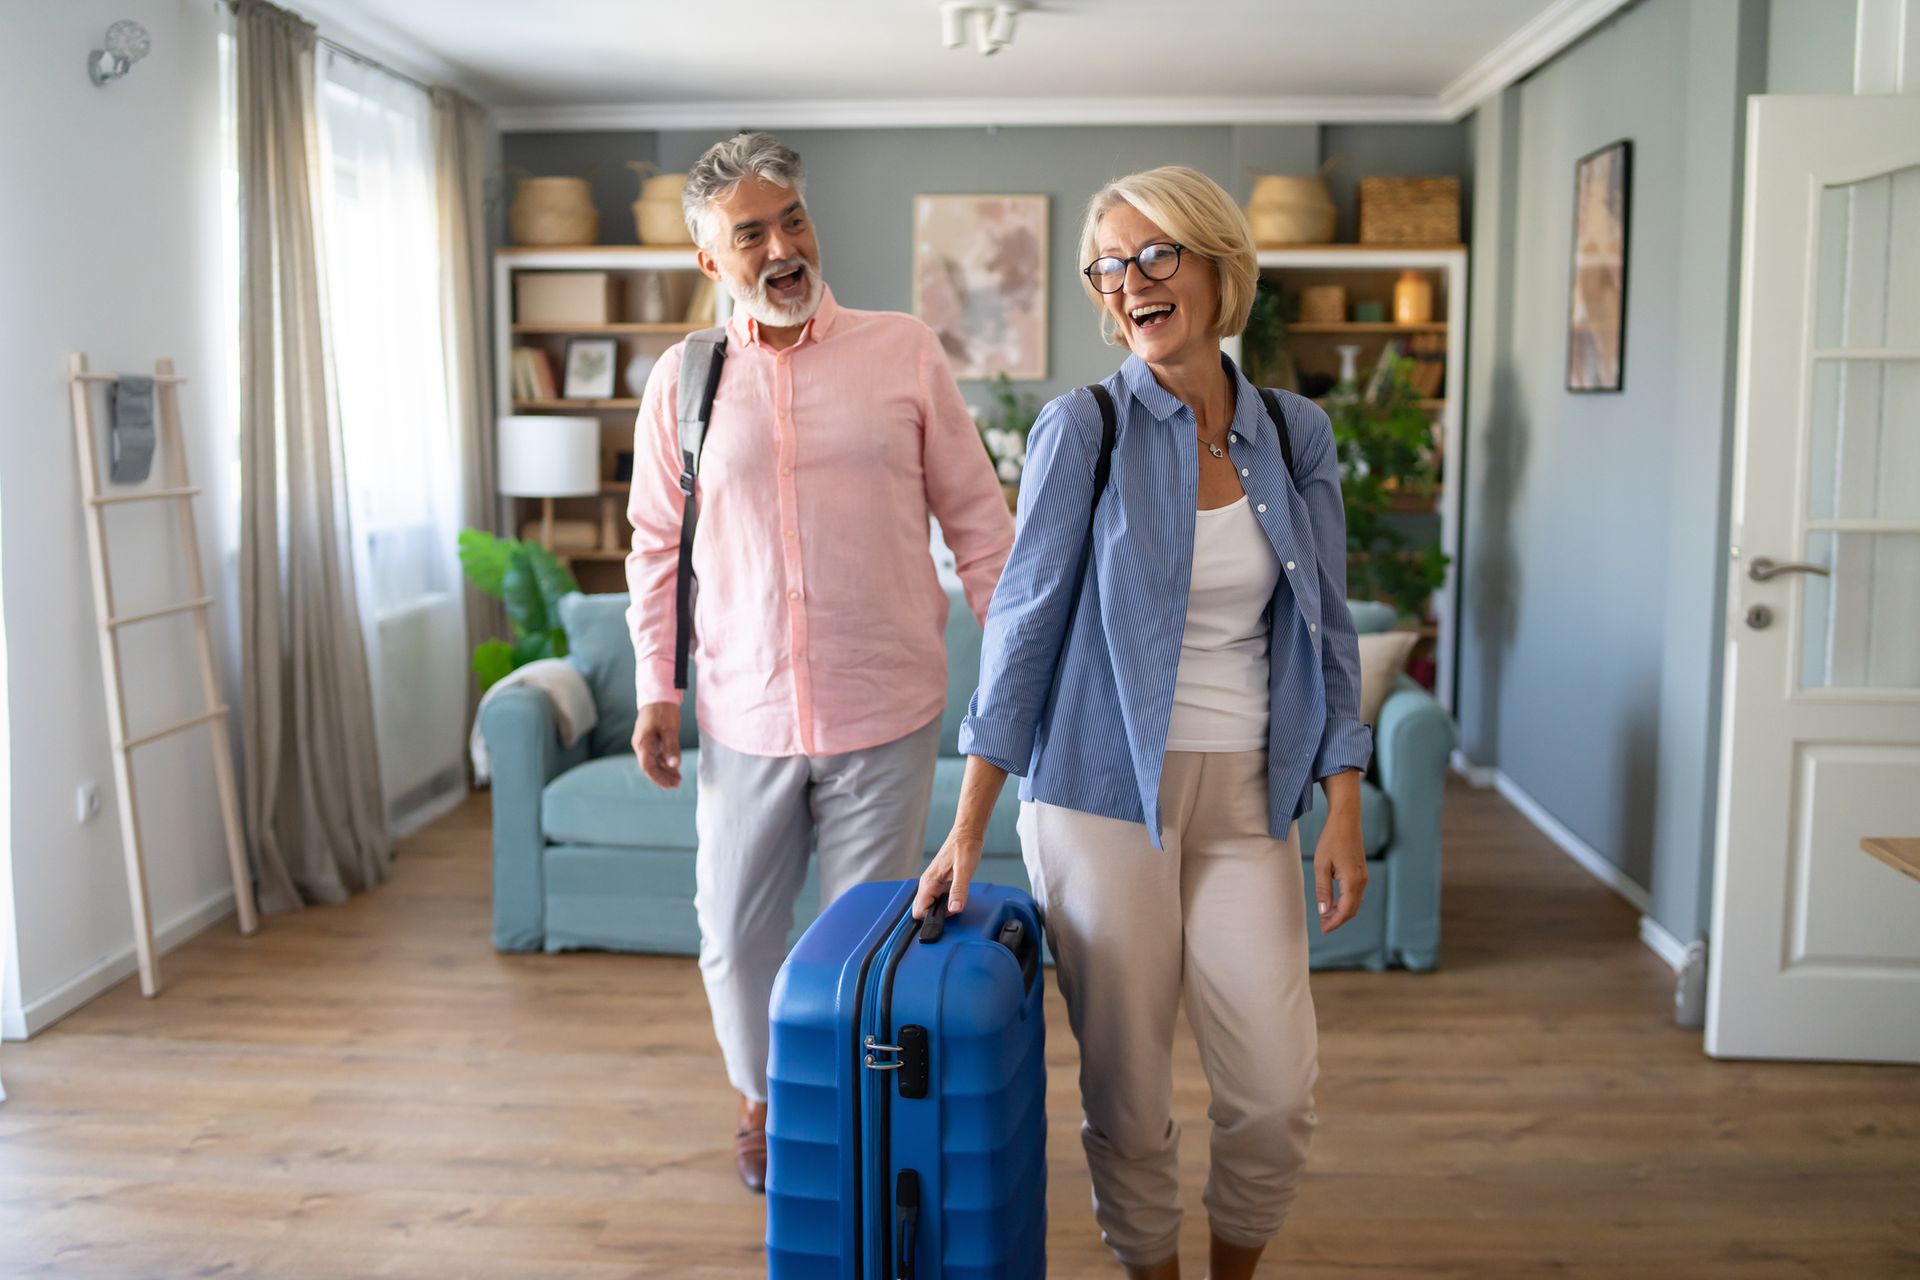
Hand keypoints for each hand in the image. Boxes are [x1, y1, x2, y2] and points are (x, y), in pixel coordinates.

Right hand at [632, 701, 682, 788]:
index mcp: (642, 743)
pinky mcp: (651, 740)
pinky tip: (675, 769)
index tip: (670, 785)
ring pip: (654, 762)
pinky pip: (657, 756)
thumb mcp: (670, 729)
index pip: (647, 767)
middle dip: (663, 777)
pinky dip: (665, 763)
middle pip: (650, 767)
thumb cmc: (663, 710)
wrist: (658, 694)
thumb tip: (674, 765)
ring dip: (665, 772)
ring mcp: (646, 743)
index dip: (658, 778)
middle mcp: (641, 745)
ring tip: (678, 780)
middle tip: (677, 785)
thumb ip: (672, 747)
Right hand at [914, 825, 983, 918]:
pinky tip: (957, 896)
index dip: (931, 919)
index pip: (919, 911)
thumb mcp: (964, 871)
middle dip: (937, 915)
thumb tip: (954, 910)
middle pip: (923, 910)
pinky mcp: (940, 881)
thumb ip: (958, 891)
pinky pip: (938, 898)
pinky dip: (947, 902)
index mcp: (929, 882)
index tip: (945, 918)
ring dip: (943, 909)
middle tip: (954, 908)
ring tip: (957, 901)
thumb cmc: (965, 848)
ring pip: (931, 905)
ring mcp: (933, 882)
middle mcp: (927, 883)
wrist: (968, 833)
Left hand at [1313, 802, 1368, 933]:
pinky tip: (1332, 902)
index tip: (1323, 930)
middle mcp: (1362, 881)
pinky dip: (1344, 902)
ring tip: (1325, 916)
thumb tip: (1324, 911)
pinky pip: (1354, 894)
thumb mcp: (1322, 866)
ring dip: (1341, 911)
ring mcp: (1363, 877)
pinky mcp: (1361, 872)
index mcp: (1353, 882)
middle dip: (1338, 920)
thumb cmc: (1331, 840)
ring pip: (1354, 902)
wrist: (1345, 821)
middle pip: (1352, 909)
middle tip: (1322, 926)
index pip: (1346, 911)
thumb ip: (1323, 890)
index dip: (1334, 922)